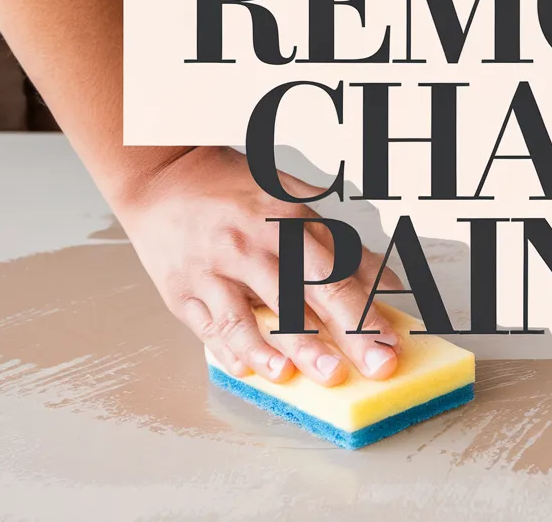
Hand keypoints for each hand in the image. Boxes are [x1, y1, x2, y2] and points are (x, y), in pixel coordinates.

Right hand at [112, 146, 404, 385]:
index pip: (334, 274)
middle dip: (342, 338)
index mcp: (286, 220)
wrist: (161, 173)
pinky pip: (211, 327)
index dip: (365, 311)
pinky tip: (253, 372)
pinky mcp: (183, 289)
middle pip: (303, 299)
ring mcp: (214, 268)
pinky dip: (233, 352)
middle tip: (372, 368)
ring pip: (252, 319)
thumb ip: (341, 241)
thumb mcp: (293, 198)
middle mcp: (252, 245)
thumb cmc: (234, 189)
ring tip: (313, 377)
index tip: (389, 341)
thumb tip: (387, 280)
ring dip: (284, 352)